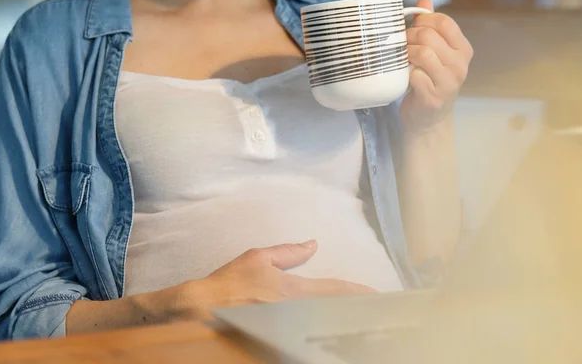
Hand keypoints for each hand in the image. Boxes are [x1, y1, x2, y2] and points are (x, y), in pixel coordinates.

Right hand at [172, 241, 375, 320]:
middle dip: (358, 310)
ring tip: (361, 322)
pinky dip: (321, 332)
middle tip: (378, 312)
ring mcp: (288, 327)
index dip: (359, 292)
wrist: (204, 310)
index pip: (336, 290)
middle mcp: (296, 311)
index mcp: (295, 290)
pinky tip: (329, 332)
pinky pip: (306, 335)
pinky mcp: (277, 337)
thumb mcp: (258, 258)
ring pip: (324, 325)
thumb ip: (288, 252)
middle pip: (336, 311)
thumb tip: (312, 244)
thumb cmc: (230, 284)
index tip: (377, 295)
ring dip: (342, 322)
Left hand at [401, 0, 473, 133]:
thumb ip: (430, 27)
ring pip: (423, 53)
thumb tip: (424, 0)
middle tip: (401, 44)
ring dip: (406, 53)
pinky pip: (415, 75)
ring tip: (402, 59)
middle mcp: (460, 65)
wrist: (428, 120)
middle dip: (409, 37)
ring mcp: (449, 82)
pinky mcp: (434, 97)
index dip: (423, 20)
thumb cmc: (429, 82)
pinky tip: (406, 77)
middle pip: (429, 36)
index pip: (445, 22)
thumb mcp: (434, 53)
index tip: (411, 28)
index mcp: (463, 50)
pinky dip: (407, 74)